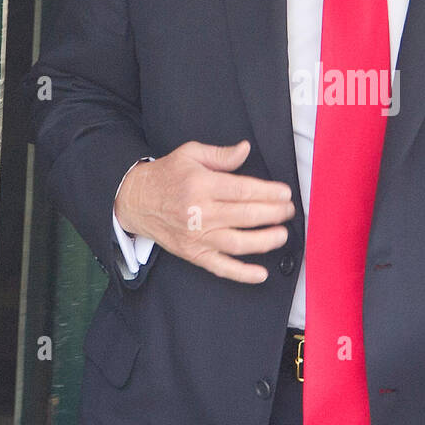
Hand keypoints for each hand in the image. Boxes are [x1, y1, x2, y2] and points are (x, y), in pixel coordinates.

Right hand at [114, 139, 294, 283]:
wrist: (135, 201)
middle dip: (274, 214)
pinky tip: (261, 274)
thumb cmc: (166, 176)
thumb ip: (221, 155)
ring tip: (282, 235)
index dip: (269, 193)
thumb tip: (246, 150)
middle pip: (246, 216)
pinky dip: (243, 274)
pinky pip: (221, 267)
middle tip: (289, 211)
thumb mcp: (190, 154)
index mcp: (201, 185)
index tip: (285, 193)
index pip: (243, 190)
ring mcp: (197, 237)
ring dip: (265, 241)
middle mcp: (200, 212)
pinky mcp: (193, 254)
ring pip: (238, 243)